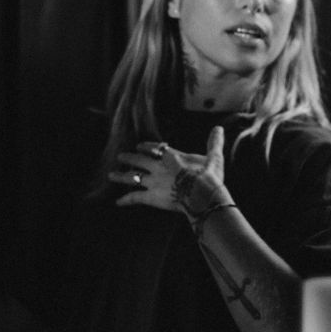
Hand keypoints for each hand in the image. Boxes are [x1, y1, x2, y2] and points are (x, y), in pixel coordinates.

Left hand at [113, 125, 227, 216]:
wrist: (202, 194)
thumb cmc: (210, 176)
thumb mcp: (214, 157)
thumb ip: (214, 143)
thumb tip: (219, 128)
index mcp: (172, 155)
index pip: (155, 148)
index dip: (147, 147)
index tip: (140, 146)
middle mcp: (159, 166)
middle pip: (140, 160)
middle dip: (129, 158)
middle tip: (120, 156)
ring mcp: (153, 182)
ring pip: (133, 177)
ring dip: (121, 176)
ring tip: (111, 175)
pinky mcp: (151, 197)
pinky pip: (135, 198)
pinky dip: (126, 200)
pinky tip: (117, 203)